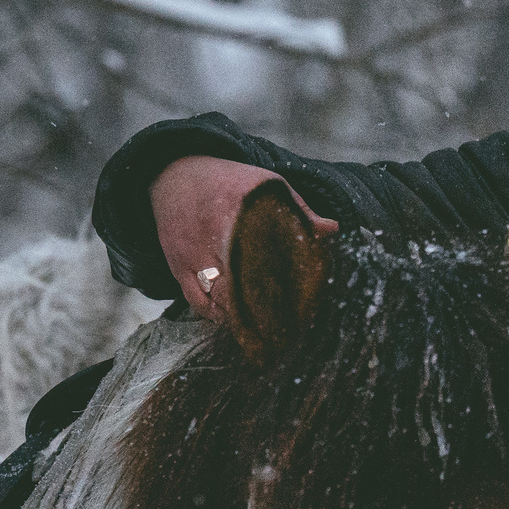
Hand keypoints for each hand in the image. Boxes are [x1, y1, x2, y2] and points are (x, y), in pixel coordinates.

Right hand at [148, 156, 336, 325]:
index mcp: (241, 208)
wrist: (176, 177)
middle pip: (244, 281)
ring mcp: (193, 254)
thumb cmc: (229, 183)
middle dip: (267, 306)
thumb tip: (333, 230)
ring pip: (219, 298)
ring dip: (243, 316)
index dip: (287, 277)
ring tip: (266, 331)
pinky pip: (197, 303)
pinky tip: (235, 321)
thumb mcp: (266, 184)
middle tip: (289, 324)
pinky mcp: (178, 268)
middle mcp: (214, 233)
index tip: (305, 299)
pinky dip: (217, 315)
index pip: (268, 250)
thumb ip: (299, 209)